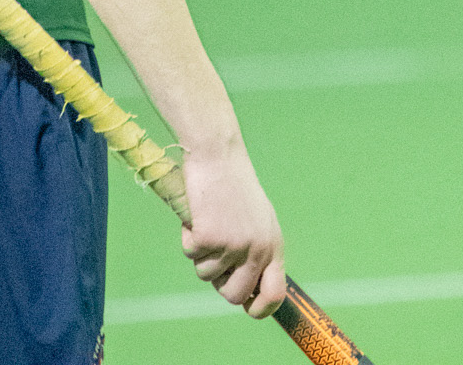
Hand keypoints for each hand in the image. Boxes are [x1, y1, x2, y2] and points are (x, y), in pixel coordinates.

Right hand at [179, 140, 284, 316]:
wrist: (217, 152)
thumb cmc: (233, 183)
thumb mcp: (257, 219)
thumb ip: (257, 252)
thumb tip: (248, 290)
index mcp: (273, 244)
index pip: (274, 294)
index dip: (260, 309)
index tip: (248, 308)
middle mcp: (257, 249)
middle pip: (234, 296)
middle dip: (220, 282)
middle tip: (214, 253)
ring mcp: (233, 245)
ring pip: (207, 275)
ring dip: (201, 253)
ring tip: (209, 219)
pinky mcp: (209, 237)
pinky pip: (190, 253)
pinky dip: (188, 236)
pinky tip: (197, 212)